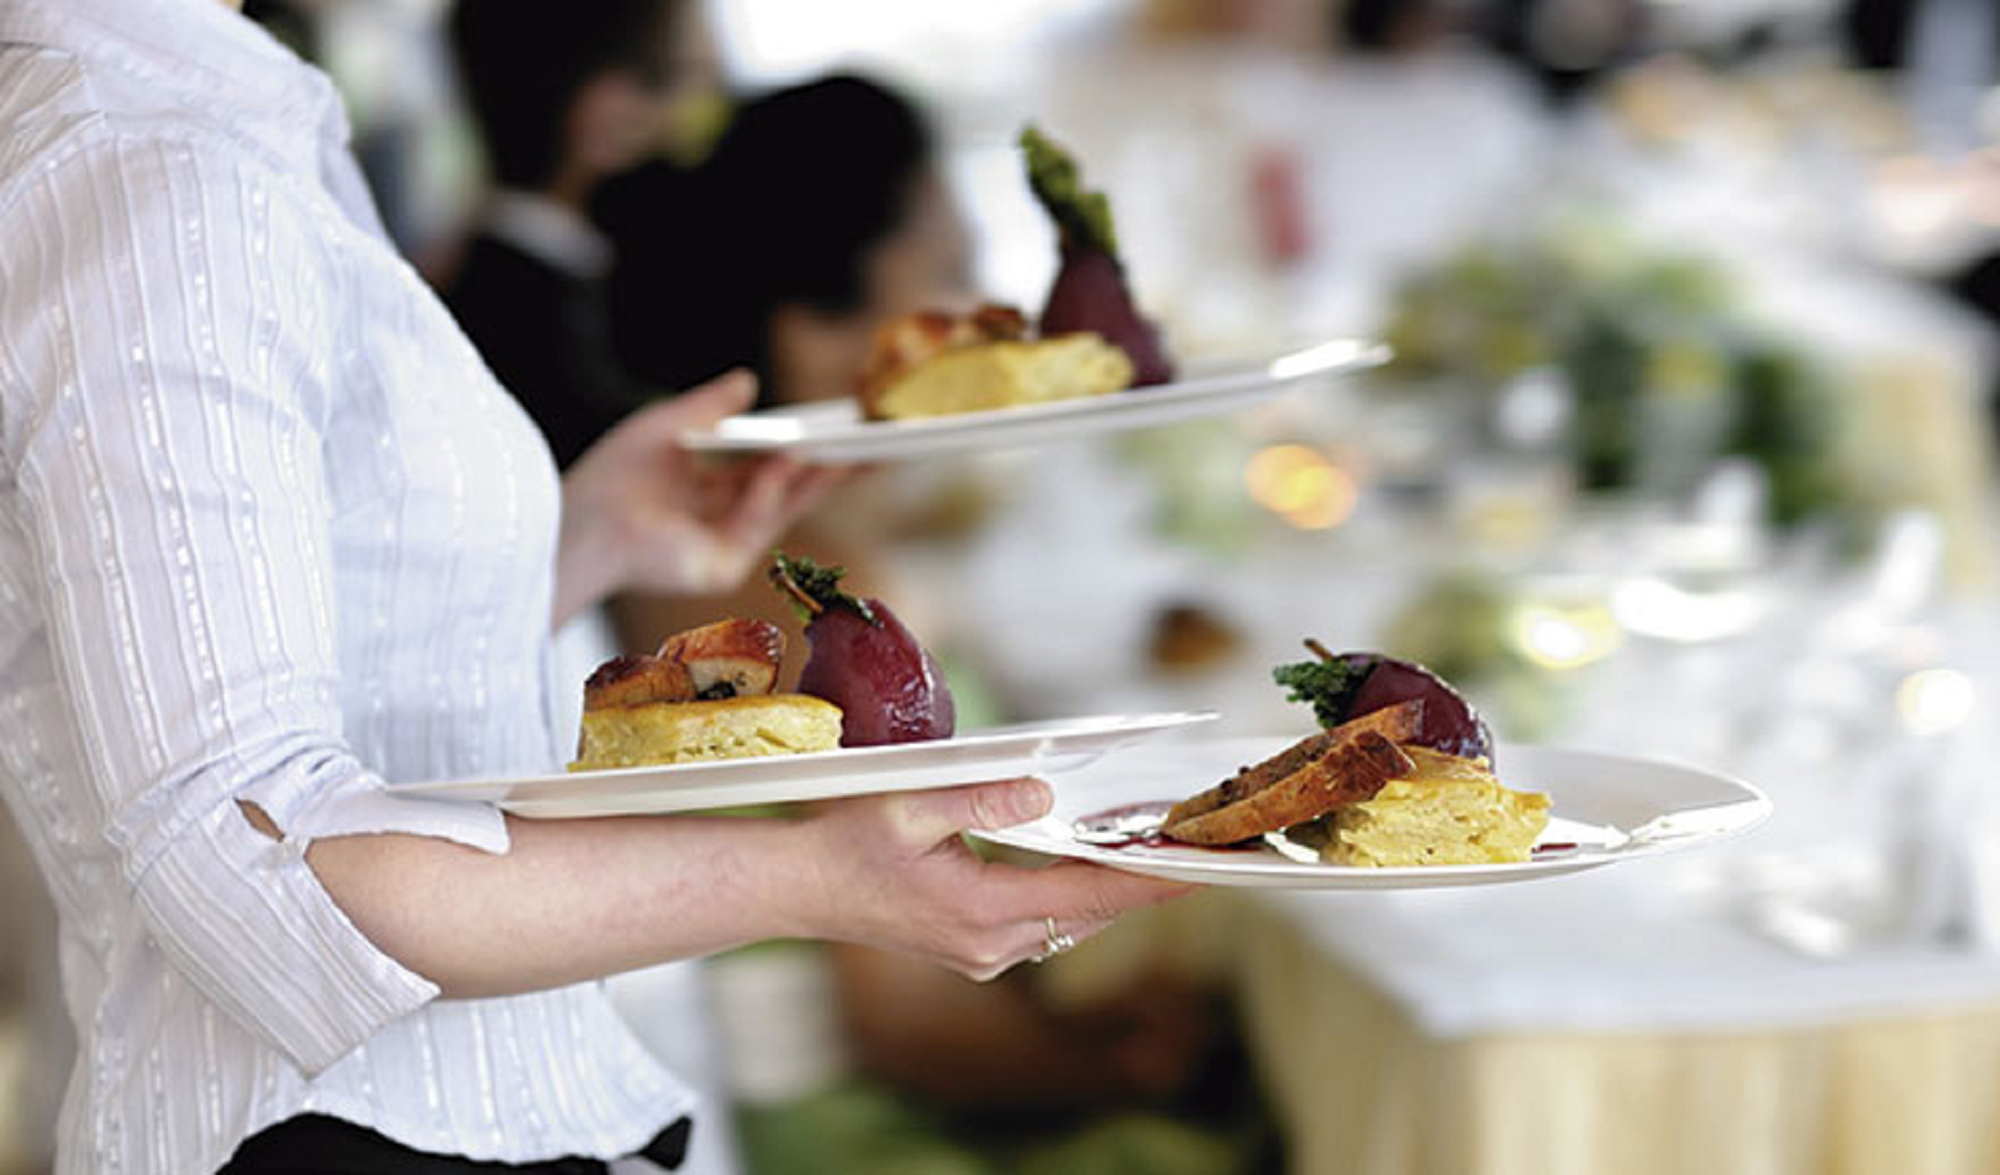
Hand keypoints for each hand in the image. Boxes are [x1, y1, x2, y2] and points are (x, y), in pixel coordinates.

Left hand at [554, 371, 845, 623]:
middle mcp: (722, 518)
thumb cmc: (612, 476)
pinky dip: (775, 487)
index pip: (770, 467)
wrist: (581, 523)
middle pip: (791, 490)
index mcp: (708, 489)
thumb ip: (709, 405)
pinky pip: (759, 521)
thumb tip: (749, 379)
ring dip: (818, 475)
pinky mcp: (723, 565)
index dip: (808, 449)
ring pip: (786, 506)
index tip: (845, 430)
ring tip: (850, 443)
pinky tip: (793, 457)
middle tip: (879, 444)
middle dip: (835, 469)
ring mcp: (727, 544)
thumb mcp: (668, 425)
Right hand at [797, 778, 1194, 980]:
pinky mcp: (974, 952)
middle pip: (1090, 912)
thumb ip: (980, 797)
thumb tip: (1043, 792)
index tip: (1198, 866)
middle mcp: (990, 945)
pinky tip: (1090, 867)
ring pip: (1071, 923)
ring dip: (1110, 890)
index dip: (1149, 879)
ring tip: (1156, 853)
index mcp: (980, 910)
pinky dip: (1075, 897)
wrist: (798, 889)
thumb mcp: (909, 806)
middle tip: (1194, 848)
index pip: (1090, 894)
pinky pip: (1045, 926)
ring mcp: (983, 955)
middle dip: (1142, 882)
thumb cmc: (845, 841)